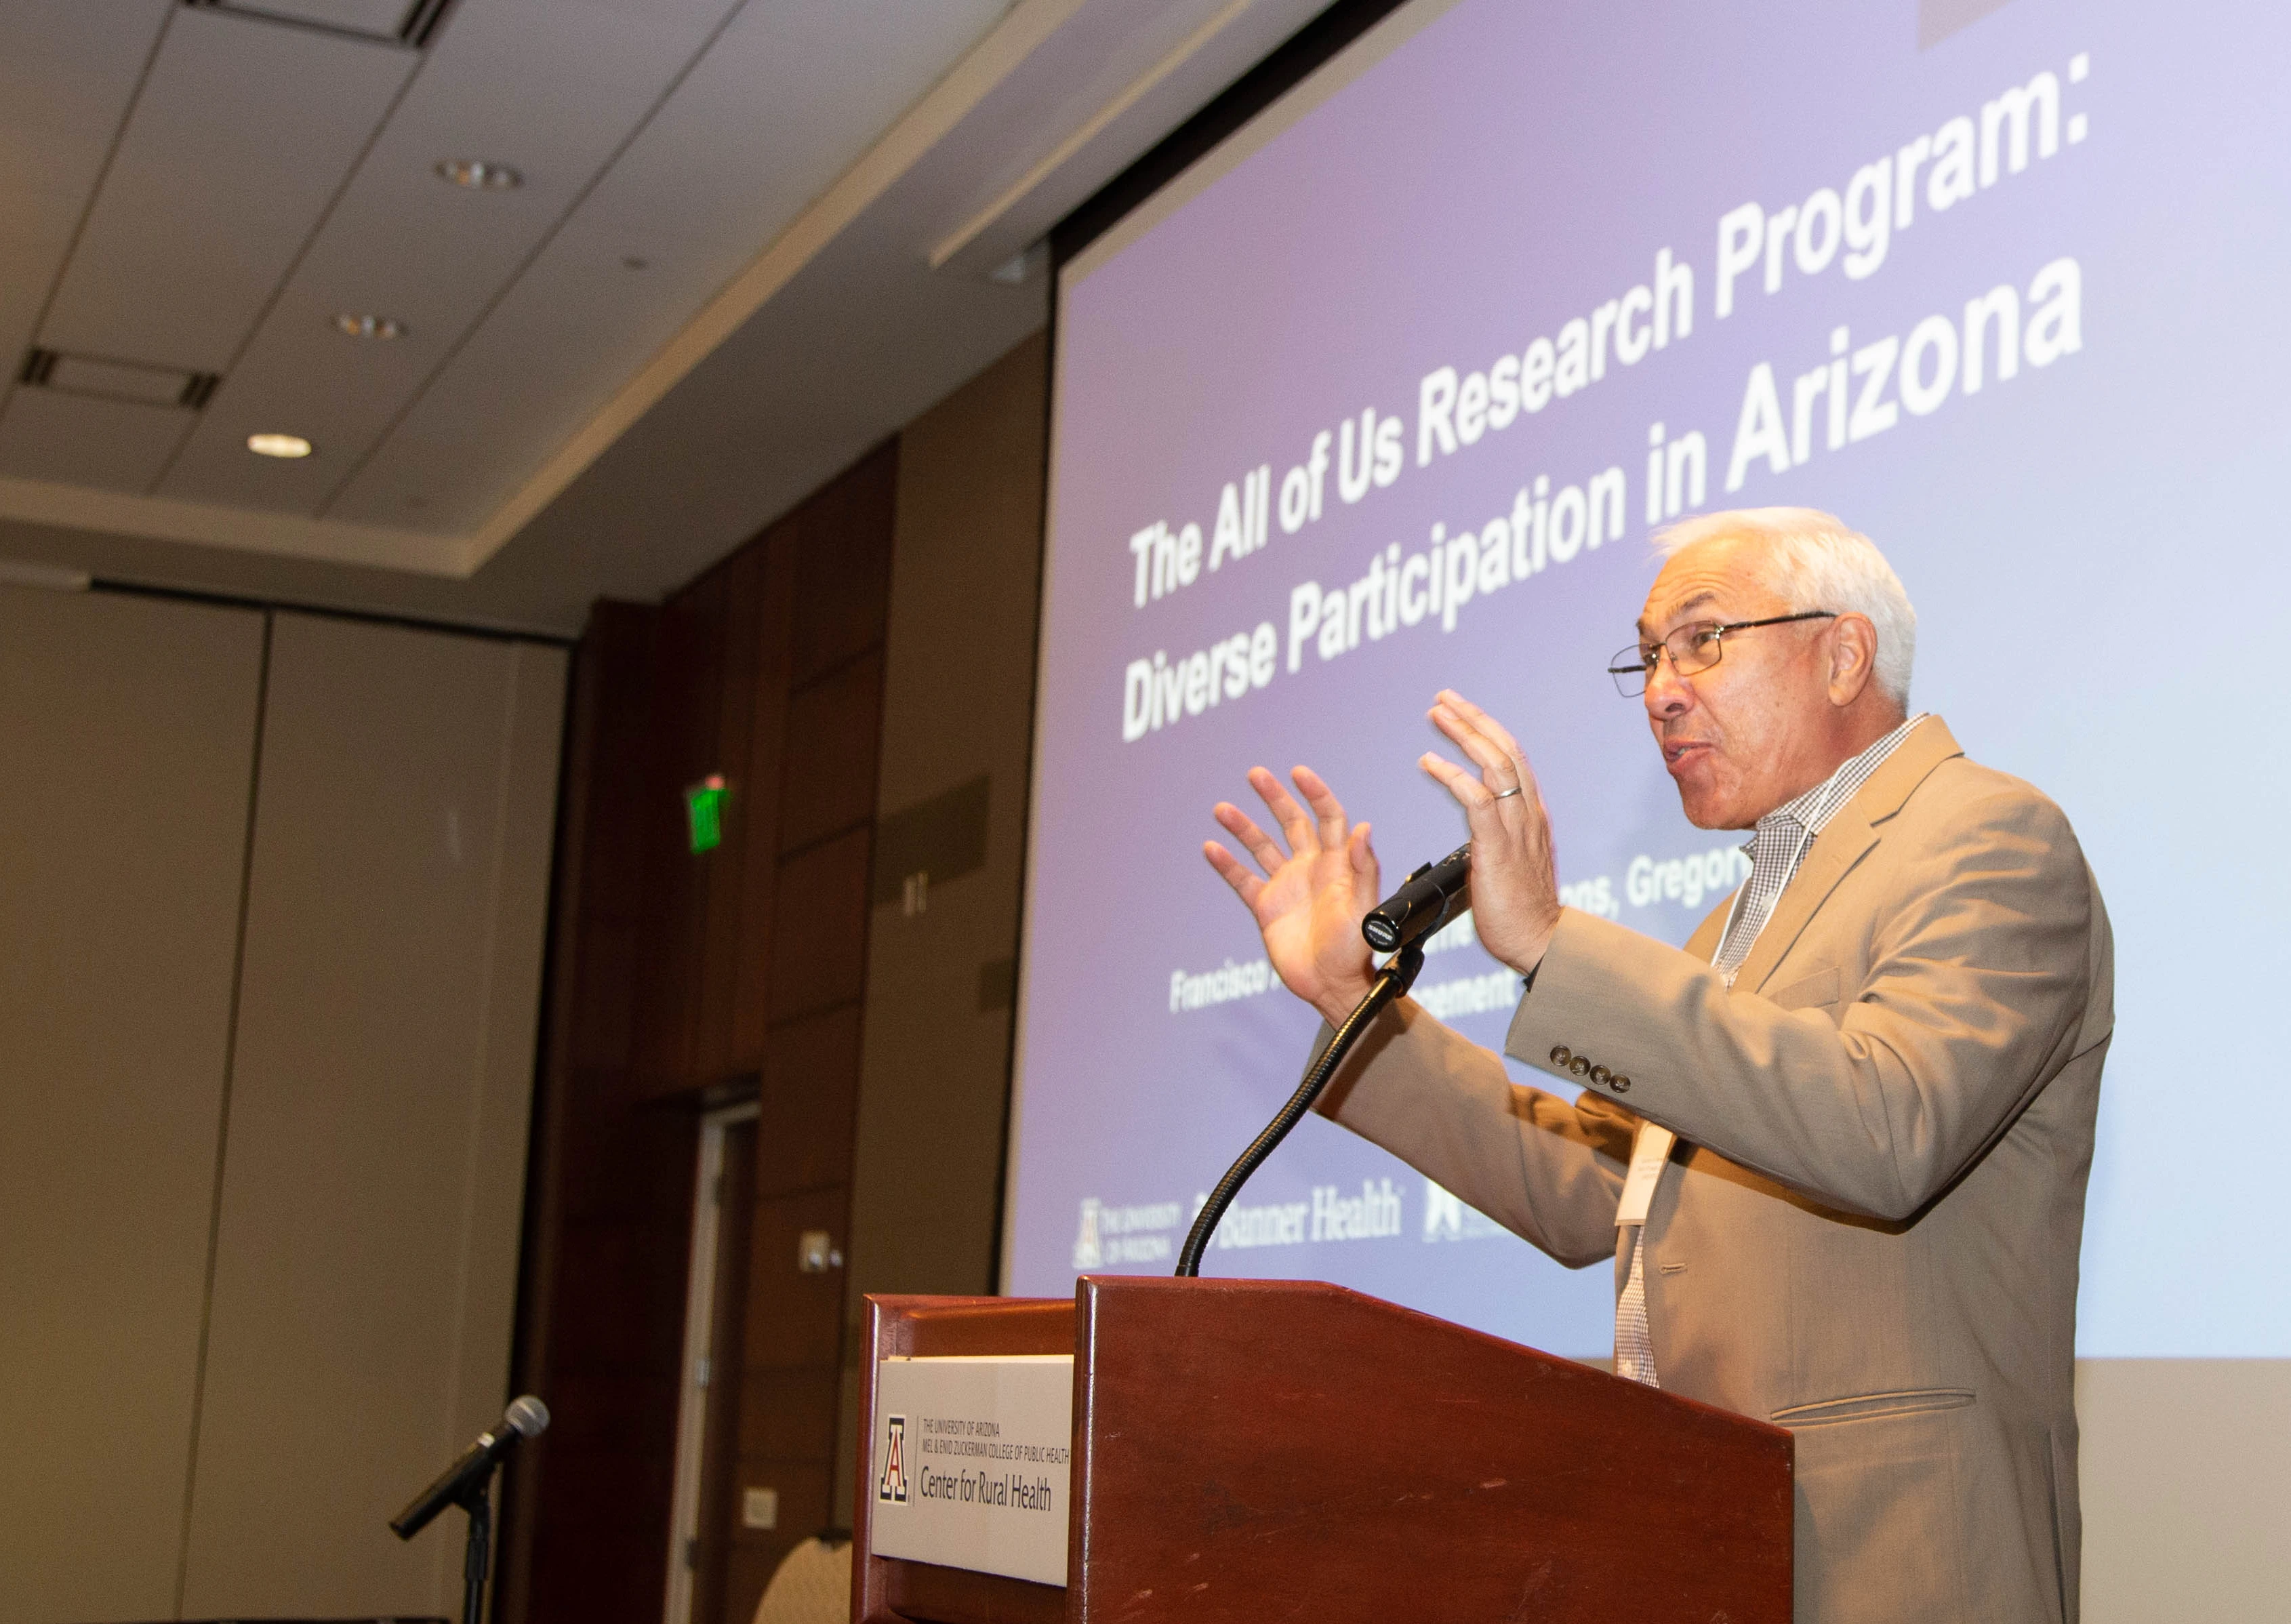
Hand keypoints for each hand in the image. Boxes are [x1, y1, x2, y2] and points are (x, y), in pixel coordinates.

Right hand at [1204, 765, 1379, 1025]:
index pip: (1327, 818)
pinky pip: (1243, 879)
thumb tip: (1363, 830)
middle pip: (1291, 822)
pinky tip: (1211, 848)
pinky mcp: (1266, 907)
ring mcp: (1287, 885)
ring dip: (1243, 826)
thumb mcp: (1363, 907)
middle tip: (1256, 774)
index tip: (1299, 774)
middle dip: (1274, 797)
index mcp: (1337, 864)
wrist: (1332, 985)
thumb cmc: (1356, 950)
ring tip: (1222, 809)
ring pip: (1262, 846)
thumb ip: (1363, 868)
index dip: (1315, 793)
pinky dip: (1227, 864)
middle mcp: (1311, 868)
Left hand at [1420, 690, 1561, 974]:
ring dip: (1463, 733)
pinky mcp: (1499, 846)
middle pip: (1505, 749)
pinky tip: (1430, 761)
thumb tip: (1477, 835)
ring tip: (1436, 714)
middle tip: (1444, 698)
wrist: (1538, 941)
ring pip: (1493, 763)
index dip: (1488, 730)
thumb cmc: (1520, 911)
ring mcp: (1517, 828)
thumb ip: (1497, 840)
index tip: (1462, 713)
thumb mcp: (1511, 863)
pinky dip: (1452, 774)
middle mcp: (1529, 813)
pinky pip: (1476, 798)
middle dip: (1474, 718)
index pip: (1513, 759)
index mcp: (1532, 815)